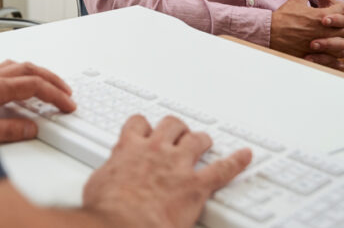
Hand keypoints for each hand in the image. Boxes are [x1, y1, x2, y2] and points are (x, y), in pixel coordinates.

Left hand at [0, 60, 74, 142]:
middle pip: (28, 69)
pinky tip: (21, 87)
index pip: (32, 85)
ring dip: (37, 74)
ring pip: (16, 67)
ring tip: (49, 86)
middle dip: (51, 80)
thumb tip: (31, 128)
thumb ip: (7, 131)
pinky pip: (4, 71)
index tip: (67, 104)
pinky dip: (21, 75)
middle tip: (66, 93)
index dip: (54, 94)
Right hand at [82, 115, 251, 226]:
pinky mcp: (195, 185)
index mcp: (129, 149)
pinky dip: (237, 162)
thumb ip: (108, 176)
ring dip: (202, 139)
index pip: (138, 124)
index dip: (146, 125)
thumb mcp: (98, 185)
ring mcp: (178, 165)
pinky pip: (223, 169)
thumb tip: (105, 185)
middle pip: (172, 125)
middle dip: (178, 127)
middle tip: (180, 133)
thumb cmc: (107, 208)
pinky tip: (245, 156)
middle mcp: (155, 150)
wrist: (122, 223)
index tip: (148, 129)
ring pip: (196, 140)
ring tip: (206, 141)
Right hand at [269, 0, 343, 67]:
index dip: (340, 8)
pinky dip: (336, 60)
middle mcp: (323, 31)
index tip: (335, 9)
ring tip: (341, 40)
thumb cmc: (283, 17)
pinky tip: (338, 60)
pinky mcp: (315, 55)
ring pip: (342, 45)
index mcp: (320, 16)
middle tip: (342, 24)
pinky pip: (332, 60)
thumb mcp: (296, 0)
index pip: (342, 10)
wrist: (269, 33)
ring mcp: (320, 44)